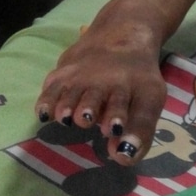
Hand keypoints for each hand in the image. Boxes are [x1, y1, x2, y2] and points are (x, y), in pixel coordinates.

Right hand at [35, 0, 168, 164]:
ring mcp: (82, 76)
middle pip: (95, 96)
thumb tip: (122, 156)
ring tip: (66, 118)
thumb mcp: (150, 100)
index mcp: (132, 87)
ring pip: (71, 92)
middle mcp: (105, 80)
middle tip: (86, 119)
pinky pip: (51, 88)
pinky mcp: (63, 74)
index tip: (113, 129)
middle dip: (90, 108)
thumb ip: (141, 130)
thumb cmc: (135, 80)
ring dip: (68, 105)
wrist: (119, 38)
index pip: (126, 102)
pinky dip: (46, 100)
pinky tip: (44, 115)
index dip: (120, 116)